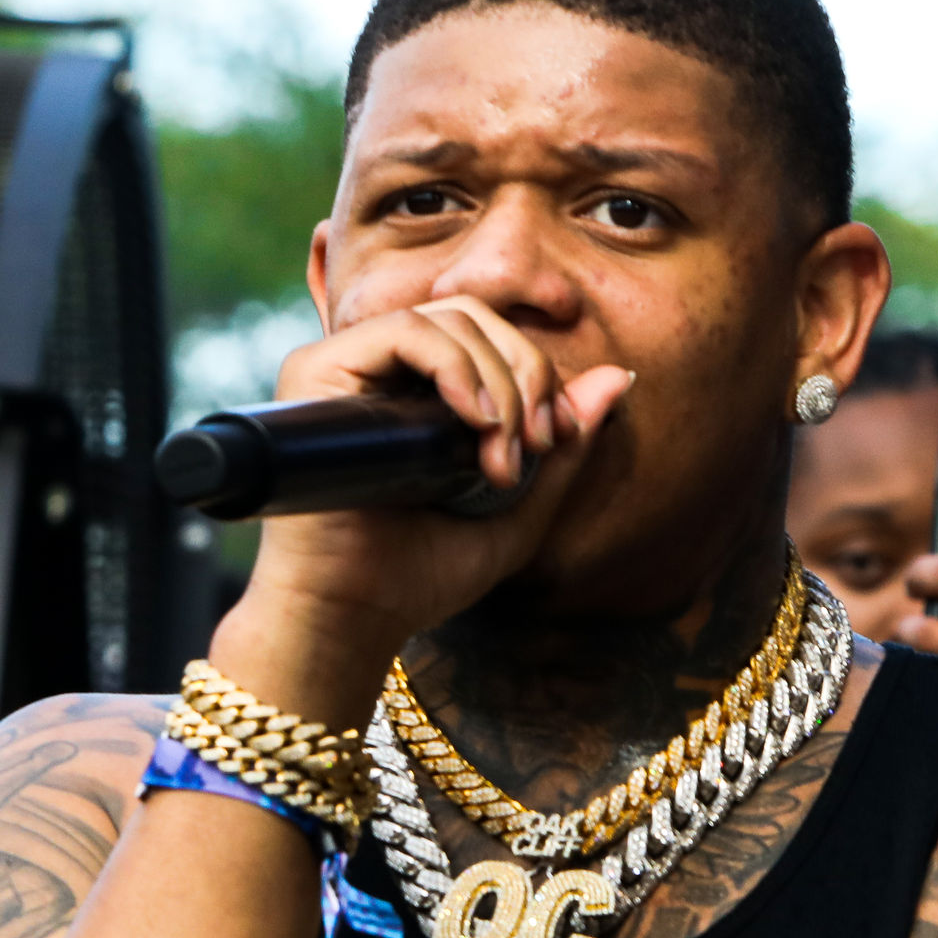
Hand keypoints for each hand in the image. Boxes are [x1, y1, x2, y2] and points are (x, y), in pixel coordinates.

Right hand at [218, 298, 634, 721]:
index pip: (490, 337)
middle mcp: (378, 372)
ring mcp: (345, 367)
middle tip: (534, 445)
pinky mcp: (316, 372)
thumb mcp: (517, 511)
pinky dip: (454, 366)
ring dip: (497, 380)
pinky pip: (403, 331)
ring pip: (445, 319)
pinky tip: (474, 421)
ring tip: (501, 452)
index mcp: (417, 394)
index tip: (552, 441)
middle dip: (526, 373)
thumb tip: (621, 376)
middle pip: (474, 318)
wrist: (351, 619)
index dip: (536, 373)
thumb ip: (563, 449)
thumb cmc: (418, 576)